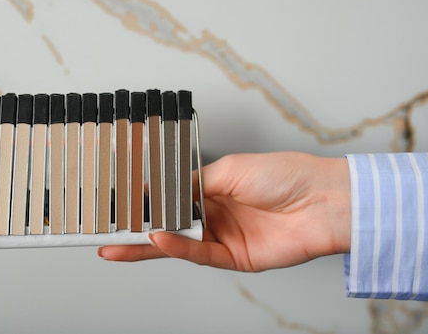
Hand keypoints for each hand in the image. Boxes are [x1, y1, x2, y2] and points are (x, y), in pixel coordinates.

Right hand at [98, 152, 350, 271]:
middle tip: (105, 231)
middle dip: (136, 228)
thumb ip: (191, 183)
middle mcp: (215, 213)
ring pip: (177, 243)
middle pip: (168, 223)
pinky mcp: (234, 257)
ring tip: (116, 241)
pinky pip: (198, 254)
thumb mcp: (228, 169)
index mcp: (213, 188)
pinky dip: (177, 248)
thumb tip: (160, 187)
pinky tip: (157, 239)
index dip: (146, 201)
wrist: (322, 200)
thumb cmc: (283, 174)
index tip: (119, 202)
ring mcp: (223, 236)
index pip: (170, 197)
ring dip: (147, 243)